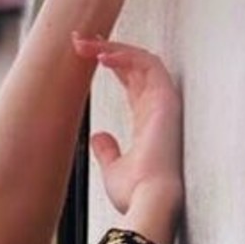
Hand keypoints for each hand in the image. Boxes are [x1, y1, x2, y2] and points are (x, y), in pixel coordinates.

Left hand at [70, 36, 182, 213]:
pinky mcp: (165, 100)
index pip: (131, 81)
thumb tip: (98, 137)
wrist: (149, 202)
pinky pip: (148, 64)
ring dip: (112, 47)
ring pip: (140, 59)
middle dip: (106, 48)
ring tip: (84, 43)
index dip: (111, 64)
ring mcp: (164, 102)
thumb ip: (107, 150)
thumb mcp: (113, 169)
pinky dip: (126, 55)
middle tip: (79, 41)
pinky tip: (102, 54)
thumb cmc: (136, 193)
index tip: (86, 55)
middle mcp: (157, 108)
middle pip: (134, 65)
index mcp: (148, 121)